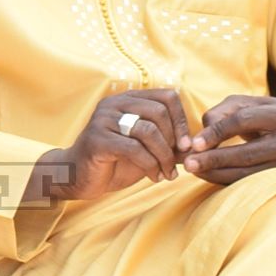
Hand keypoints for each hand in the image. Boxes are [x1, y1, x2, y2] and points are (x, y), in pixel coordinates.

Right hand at [36, 89, 189, 203]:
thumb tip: (197, 146)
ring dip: (164, 156)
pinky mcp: (97, 139)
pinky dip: (151, 165)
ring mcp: (103, 120)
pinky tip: (155, 177)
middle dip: (174, 140)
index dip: (182, 120)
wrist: (78, 178)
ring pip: (149, 130)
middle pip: (159, 112)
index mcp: (128, 100)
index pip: (167, 97)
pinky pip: (134, 149)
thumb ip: (167, 143)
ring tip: (167, 174)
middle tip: (179, 162)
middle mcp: (114, 104)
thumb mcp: (146, 149)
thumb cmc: (114, 162)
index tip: (188, 145)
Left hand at [181, 95, 275, 185]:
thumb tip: (203, 129)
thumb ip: (227, 109)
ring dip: (216, 174)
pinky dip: (225, 180)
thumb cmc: (273, 115)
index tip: (194, 143)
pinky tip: (207, 175)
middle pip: (245, 153)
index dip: (217, 132)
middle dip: (214, 159)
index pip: (244, 122)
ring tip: (193, 170)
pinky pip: (248, 181)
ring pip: (247, 173)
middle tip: (189, 163)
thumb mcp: (256, 103)